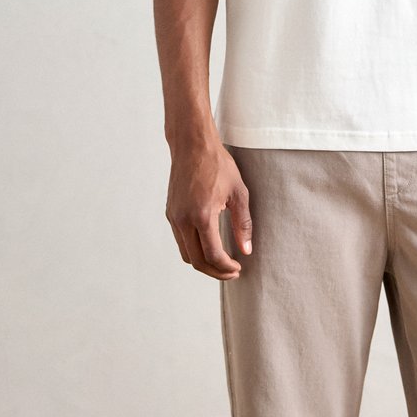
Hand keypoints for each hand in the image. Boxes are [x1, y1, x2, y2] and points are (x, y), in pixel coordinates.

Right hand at [165, 140, 252, 280]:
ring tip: (222, 262)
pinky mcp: (170, 213)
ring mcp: (174, 217)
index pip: (213, 255)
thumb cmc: (218, 164)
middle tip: (232, 272)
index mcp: (202, 215)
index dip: (226, 267)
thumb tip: (246, 250)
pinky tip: (209, 245)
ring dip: (203, 262)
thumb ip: (243, 224)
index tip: (238, 268)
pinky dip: (194, 249)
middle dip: (215, 271)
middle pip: (197, 261)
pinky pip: (181, 240)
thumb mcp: (238, 192)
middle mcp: (183, 220)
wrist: (192, 145)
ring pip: (186, 254)